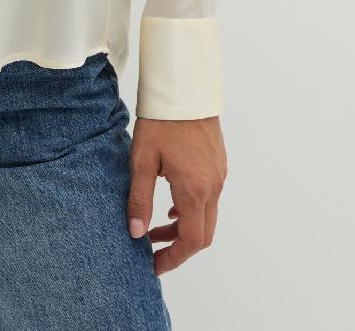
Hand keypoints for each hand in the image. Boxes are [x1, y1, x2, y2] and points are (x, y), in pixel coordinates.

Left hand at [126, 115, 226, 275]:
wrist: (185, 88)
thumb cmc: (161, 121)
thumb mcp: (142, 160)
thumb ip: (139, 199)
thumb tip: (135, 233)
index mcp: (194, 189)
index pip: (190, 240)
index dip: (173, 258)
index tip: (154, 266)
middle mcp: (212, 186)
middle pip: (203, 234)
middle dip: (178, 247)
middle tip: (154, 250)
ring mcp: (219, 175)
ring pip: (207, 216)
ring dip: (184, 227)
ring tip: (156, 227)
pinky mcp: (219, 164)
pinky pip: (210, 198)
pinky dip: (192, 209)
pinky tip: (172, 204)